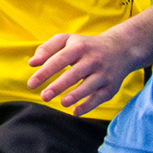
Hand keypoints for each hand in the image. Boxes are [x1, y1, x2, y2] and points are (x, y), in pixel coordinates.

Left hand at [24, 25, 149, 116]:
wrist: (121, 49)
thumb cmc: (86, 46)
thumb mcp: (68, 40)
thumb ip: (47, 49)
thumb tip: (32, 63)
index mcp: (79, 47)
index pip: (59, 59)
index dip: (45, 72)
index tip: (31, 84)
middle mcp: (93, 59)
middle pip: (74, 74)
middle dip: (59, 86)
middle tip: (44, 96)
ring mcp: (103, 73)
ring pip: (89, 86)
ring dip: (75, 95)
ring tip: (62, 103)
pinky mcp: (112, 86)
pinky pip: (99, 98)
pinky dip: (88, 106)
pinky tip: (75, 111)